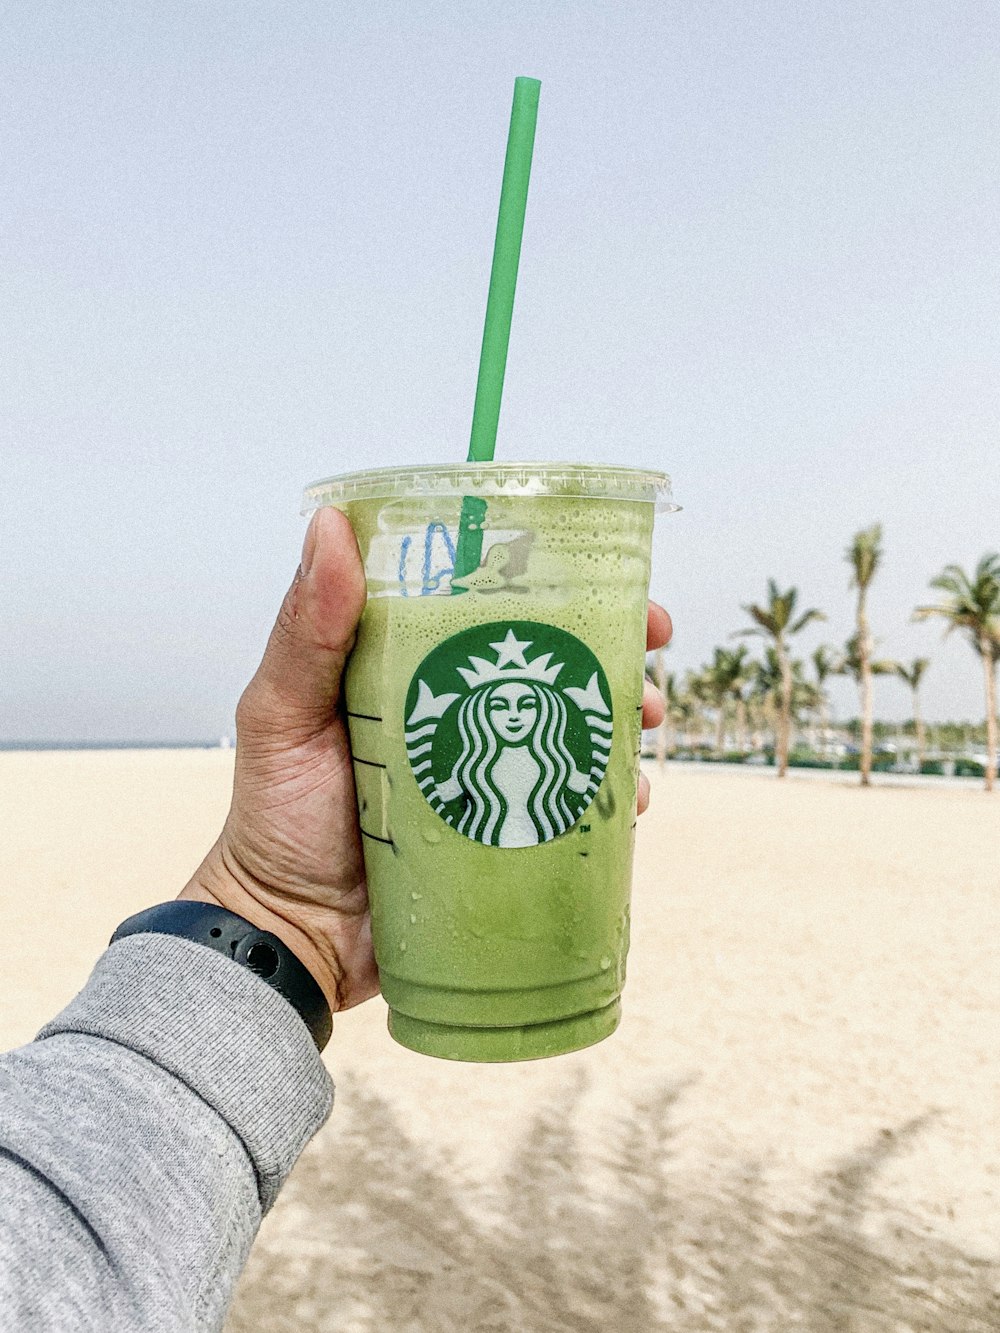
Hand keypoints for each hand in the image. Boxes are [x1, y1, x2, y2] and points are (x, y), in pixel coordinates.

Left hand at [181, 508, 672, 1013]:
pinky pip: (576, 806)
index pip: (486, 606)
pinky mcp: (508, 834)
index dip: (549, 582)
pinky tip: (634, 799)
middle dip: (610, 648)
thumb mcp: (282, 715)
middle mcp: (457, 713)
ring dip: (622, 717)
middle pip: (547, 665)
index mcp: (407, 669)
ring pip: (573, 730)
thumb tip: (330, 526)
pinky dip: (614, 796)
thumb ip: (306, 630)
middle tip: (649, 645)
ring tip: (646, 721)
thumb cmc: (276, 821)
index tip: (602, 570)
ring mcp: (487, 776)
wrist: (294, 939)